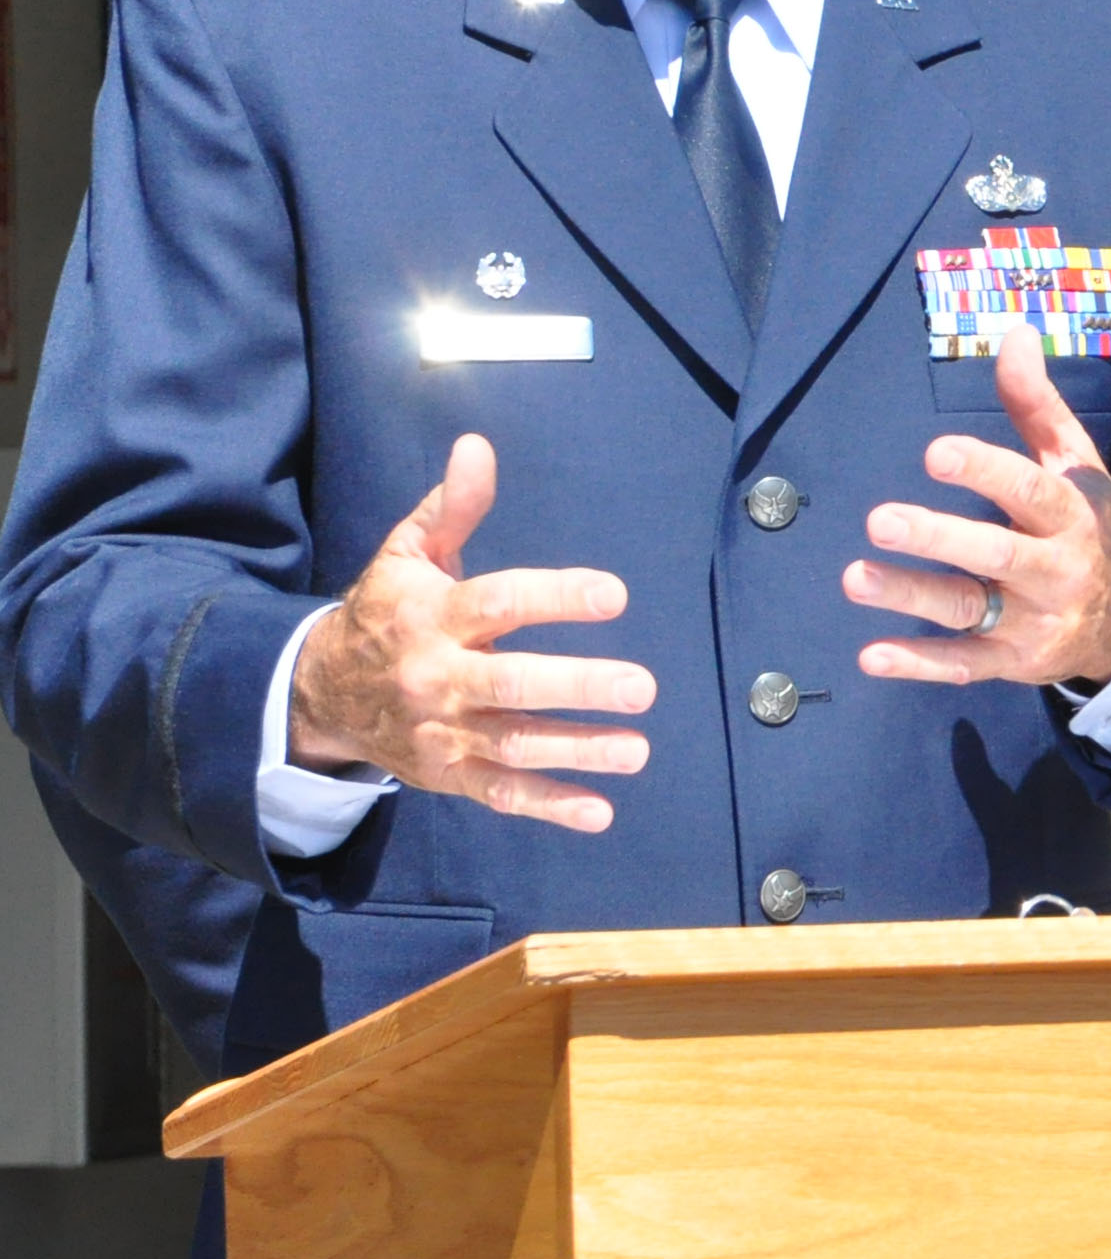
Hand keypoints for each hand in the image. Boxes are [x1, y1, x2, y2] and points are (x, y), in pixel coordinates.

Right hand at [289, 434, 655, 831]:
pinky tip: (601, 811)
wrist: (320, 693)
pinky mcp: (449, 774)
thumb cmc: (384, 612)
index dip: (555, 597)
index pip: (498, 603)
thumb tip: (477, 447)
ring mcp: (444, 732)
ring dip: (578, 751)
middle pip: (510, 684)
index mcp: (432, 617)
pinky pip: (501, 794)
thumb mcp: (407, 554)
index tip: (613, 593)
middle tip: (641, 687)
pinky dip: (550, 806)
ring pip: (514, 745)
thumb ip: (451, 507)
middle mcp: (437, 678)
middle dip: (576, 686)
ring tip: (638, 749)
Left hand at [847, 334, 1110, 689]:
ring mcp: (1033, 621)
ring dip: (911, 597)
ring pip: (970, 609)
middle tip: (881, 521)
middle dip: (939, 538)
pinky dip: (918, 663)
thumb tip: (1015, 333)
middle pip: (995, 553)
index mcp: (1071, 515)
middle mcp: (1055, 569)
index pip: (1028, 490)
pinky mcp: (1013, 661)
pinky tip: (870, 656)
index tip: (936, 453)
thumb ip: (1038, 405)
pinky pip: (964, 665)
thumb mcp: (1077, 465)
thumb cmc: (1092, 526)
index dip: (985, 472)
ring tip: (854, 578)